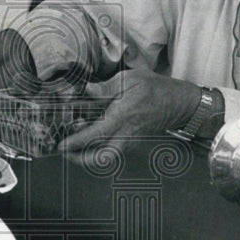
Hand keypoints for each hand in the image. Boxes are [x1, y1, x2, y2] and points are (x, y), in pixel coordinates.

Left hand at [62, 69, 201, 160]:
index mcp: (122, 117)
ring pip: (107, 158)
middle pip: (101, 159)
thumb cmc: (154, 88)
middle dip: (81, 160)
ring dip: (88, 157)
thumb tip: (85, 90)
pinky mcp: (133, 141)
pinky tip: (90, 140)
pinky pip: (113, 151)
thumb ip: (104, 87)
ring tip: (74, 148)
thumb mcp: (128, 79)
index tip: (61, 145)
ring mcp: (130, 140)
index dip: (75, 142)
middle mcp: (126, 133)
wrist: (178, 102)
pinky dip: (99, 150)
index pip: (95, 135)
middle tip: (65, 152)